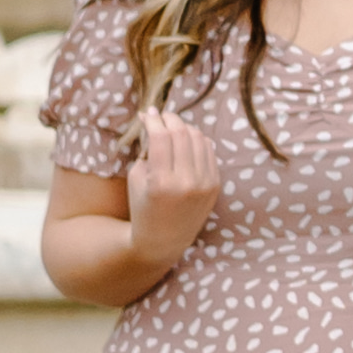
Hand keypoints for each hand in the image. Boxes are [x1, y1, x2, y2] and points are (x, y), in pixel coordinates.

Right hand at [125, 112, 222, 266]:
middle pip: (181, 133)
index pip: (161, 137)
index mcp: (161, 182)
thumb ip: (147, 149)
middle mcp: (187, 182)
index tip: (147, 112)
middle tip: (160, 116)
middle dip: (169, 119)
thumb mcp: (136, 178)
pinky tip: (186, 140)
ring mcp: (205, 184)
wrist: (164, 240)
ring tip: (172, 128)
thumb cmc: (143, 206)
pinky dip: (197, 140)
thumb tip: (156, 119)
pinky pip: (209, 150)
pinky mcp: (216, 185)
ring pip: (198, 137)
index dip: (154, 119)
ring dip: (184, 127)